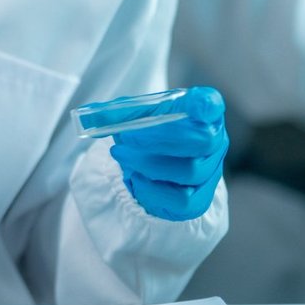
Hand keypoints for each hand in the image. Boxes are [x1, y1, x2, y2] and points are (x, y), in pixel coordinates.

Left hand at [109, 86, 227, 220]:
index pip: (211, 104)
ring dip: (148, 162)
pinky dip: (153, 188)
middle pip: (202, 141)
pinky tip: (136, 178)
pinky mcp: (198, 200)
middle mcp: (214, 142)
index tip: (198, 104)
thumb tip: (90, 116)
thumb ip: (118, 113)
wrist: (153, 167)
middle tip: (127, 136)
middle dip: (161, 137)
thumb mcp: (136, 117)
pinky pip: (182, 199)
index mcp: (202, 113)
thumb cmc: (151, 134)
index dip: (207, 104)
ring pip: (189, 170)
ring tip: (121, 155)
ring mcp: (210, 172)